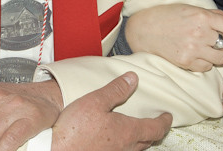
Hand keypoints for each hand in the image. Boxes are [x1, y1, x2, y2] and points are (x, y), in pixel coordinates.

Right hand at [52, 72, 171, 150]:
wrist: (54, 150)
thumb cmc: (74, 129)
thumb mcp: (95, 101)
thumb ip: (115, 90)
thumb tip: (133, 79)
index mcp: (128, 132)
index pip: (155, 128)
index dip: (164, 121)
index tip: (168, 116)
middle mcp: (125, 148)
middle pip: (148, 141)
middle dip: (154, 131)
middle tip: (157, 124)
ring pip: (135, 149)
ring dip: (141, 140)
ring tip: (138, 132)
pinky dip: (126, 146)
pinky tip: (116, 142)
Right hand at [125, 4, 222, 71]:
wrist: (143, 30)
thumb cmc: (167, 16)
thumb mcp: (191, 9)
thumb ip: (216, 15)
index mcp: (202, 17)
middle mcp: (200, 33)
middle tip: (214, 40)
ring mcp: (193, 50)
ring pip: (221, 59)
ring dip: (216, 55)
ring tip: (205, 48)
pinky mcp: (186, 63)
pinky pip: (207, 67)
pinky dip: (204, 62)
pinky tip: (195, 54)